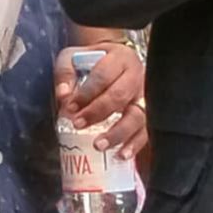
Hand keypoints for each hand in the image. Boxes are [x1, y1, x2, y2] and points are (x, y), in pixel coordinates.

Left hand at [60, 40, 147, 169]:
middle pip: (120, 96)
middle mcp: (136, 76)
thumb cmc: (92, 61)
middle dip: (98, 112)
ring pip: (137, 116)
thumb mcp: (74, 57)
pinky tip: (122, 155)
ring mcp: (145, 96)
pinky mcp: (149, 113)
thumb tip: (63, 96)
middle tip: (79, 124)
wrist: (114, 61)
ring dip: (118, 132)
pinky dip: (134, 144)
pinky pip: (145, 131)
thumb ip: (65, 73)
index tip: (70, 107)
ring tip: (99, 145)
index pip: (103, 76)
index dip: (86, 93)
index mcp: (119, 58)